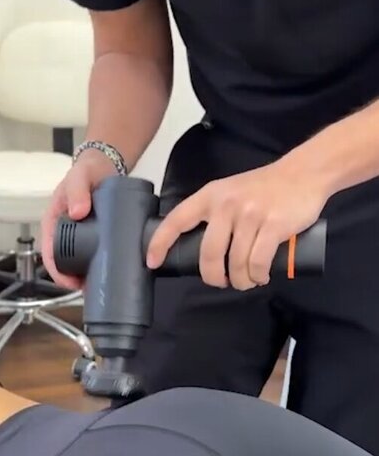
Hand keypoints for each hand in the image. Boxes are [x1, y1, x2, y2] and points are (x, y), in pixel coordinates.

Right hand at [41, 151, 119, 288]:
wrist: (104, 167)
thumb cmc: (86, 171)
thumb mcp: (79, 177)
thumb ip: (77, 191)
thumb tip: (77, 212)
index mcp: (53, 222)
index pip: (49, 254)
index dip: (57, 272)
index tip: (70, 283)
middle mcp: (63, 232)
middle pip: (63, 264)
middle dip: (73, 280)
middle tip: (90, 289)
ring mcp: (77, 236)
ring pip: (76, 263)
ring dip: (85, 276)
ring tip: (99, 285)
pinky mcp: (92, 236)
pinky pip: (91, 255)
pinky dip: (96, 266)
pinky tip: (107, 274)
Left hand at [146, 159, 328, 290]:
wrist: (304, 173)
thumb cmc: (265, 188)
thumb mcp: (231, 192)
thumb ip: (216, 213)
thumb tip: (203, 248)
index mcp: (211, 196)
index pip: (177, 220)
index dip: (160, 243)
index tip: (152, 262)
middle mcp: (227, 205)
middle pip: (209, 254)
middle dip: (213, 277)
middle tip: (222, 282)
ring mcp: (250, 215)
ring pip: (236, 263)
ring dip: (241, 280)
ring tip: (247, 281)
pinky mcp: (273, 226)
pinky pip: (258, 262)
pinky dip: (258, 276)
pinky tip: (260, 277)